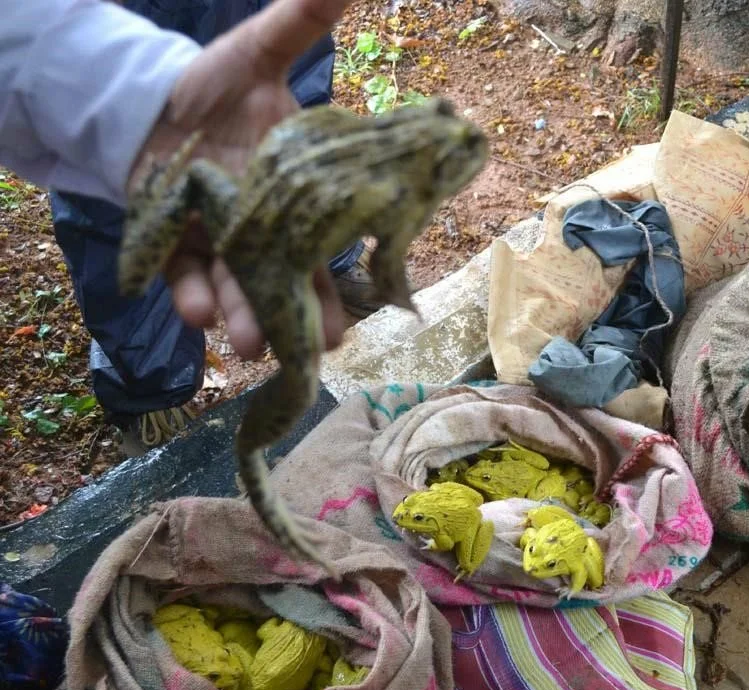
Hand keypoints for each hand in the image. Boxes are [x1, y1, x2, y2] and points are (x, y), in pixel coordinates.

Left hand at [128, 0, 351, 359]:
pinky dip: (190, 296)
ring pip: (238, 290)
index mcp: (296, 195)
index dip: (337, 281)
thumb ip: (297, 27)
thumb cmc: (213, 86)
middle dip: (299, 318)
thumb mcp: (256, 56)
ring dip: (245, 318)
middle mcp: (264, 228)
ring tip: (248, 342)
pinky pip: (184, 276)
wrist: (148, 101)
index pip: (324, 245)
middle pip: (287, 282)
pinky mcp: (174, 245)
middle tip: (315, 350)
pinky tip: (197, 314)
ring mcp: (220, 242)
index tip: (353, 316)